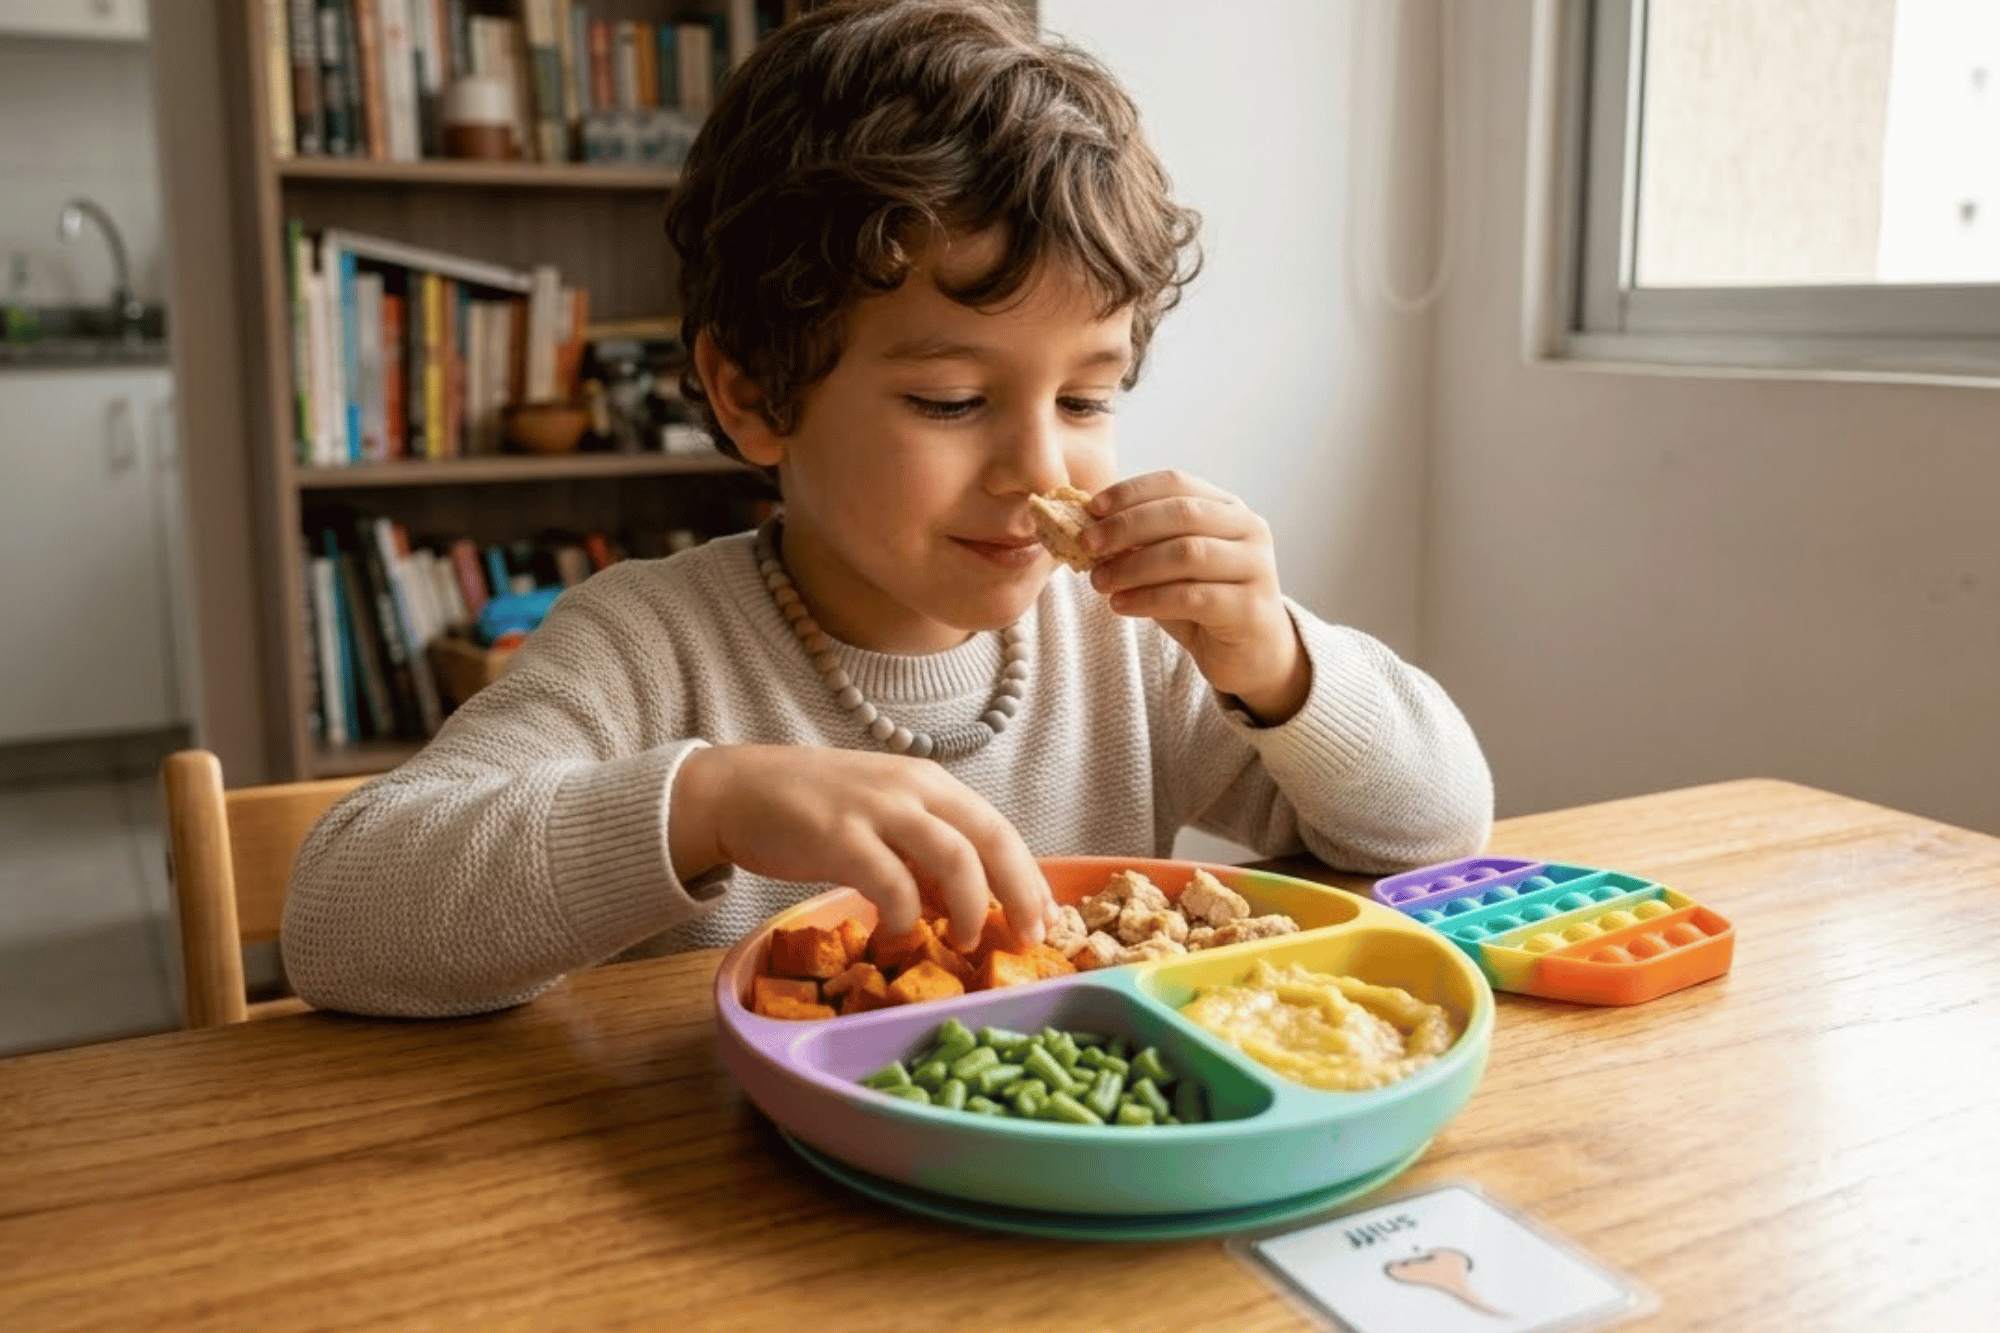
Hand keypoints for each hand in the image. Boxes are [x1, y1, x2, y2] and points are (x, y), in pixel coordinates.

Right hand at [669, 745, 1051, 949]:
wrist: (737, 790)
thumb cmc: (813, 810)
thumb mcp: (882, 819)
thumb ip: (923, 853)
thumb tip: (961, 903)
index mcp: (930, 784)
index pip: (998, 829)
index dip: (1029, 877)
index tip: (1046, 920)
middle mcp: (913, 788)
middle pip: (991, 839)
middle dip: (1019, 893)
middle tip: (1029, 939)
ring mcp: (877, 809)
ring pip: (954, 857)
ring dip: (969, 906)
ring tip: (965, 941)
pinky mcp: (838, 835)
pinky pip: (891, 881)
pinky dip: (905, 914)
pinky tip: (897, 934)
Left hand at [1082, 470, 1309, 723]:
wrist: (1251, 653)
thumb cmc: (1205, 602)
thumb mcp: (1171, 566)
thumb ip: (1142, 544)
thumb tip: (1089, 529)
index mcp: (1228, 508)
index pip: (1176, 483)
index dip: (1131, 492)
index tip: (1091, 508)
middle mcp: (1249, 530)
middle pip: (1182, 514)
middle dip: (1127, 526)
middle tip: (1086, 543)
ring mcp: (1256, 567)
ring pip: (1187, 554)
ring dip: (1133, 566)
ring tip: (1099, 581)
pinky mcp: (1250, 608)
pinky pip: (1192, 597)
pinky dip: (1148, 599)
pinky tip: (1120, 605)